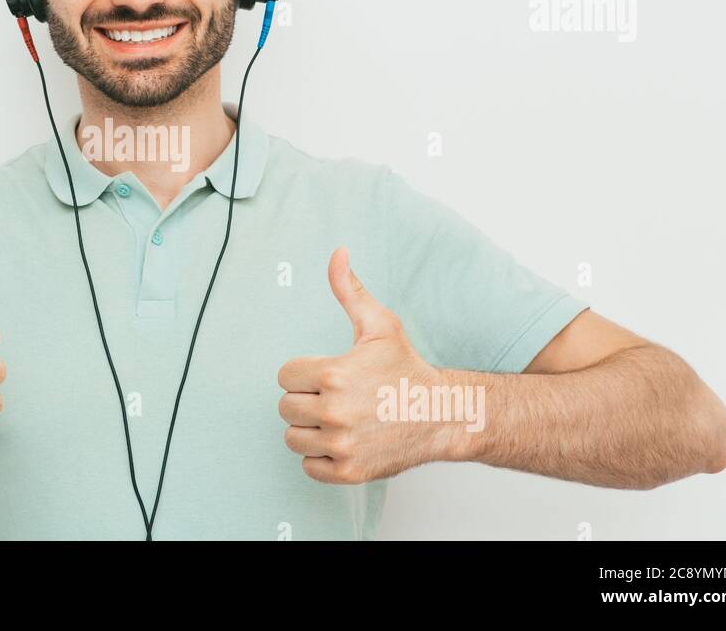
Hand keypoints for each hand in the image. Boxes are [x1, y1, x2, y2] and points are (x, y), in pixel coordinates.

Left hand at [277, 247, 450, 483]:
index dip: (304, 373)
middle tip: (336, 397)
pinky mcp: (347, 472)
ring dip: (310, 430)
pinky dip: (321, 456)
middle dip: (306, 400)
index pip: (284, 376)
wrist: (441, 415)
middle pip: (286, 407)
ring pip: (293, 438)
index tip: (328, 375)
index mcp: (333, 374)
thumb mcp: (380, 325)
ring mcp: (341, 445)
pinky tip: (344, 440)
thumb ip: (349, 291)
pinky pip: (309, 466)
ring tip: (339, 419)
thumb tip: (337, 253)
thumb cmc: (406, 368)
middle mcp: (334, 412)